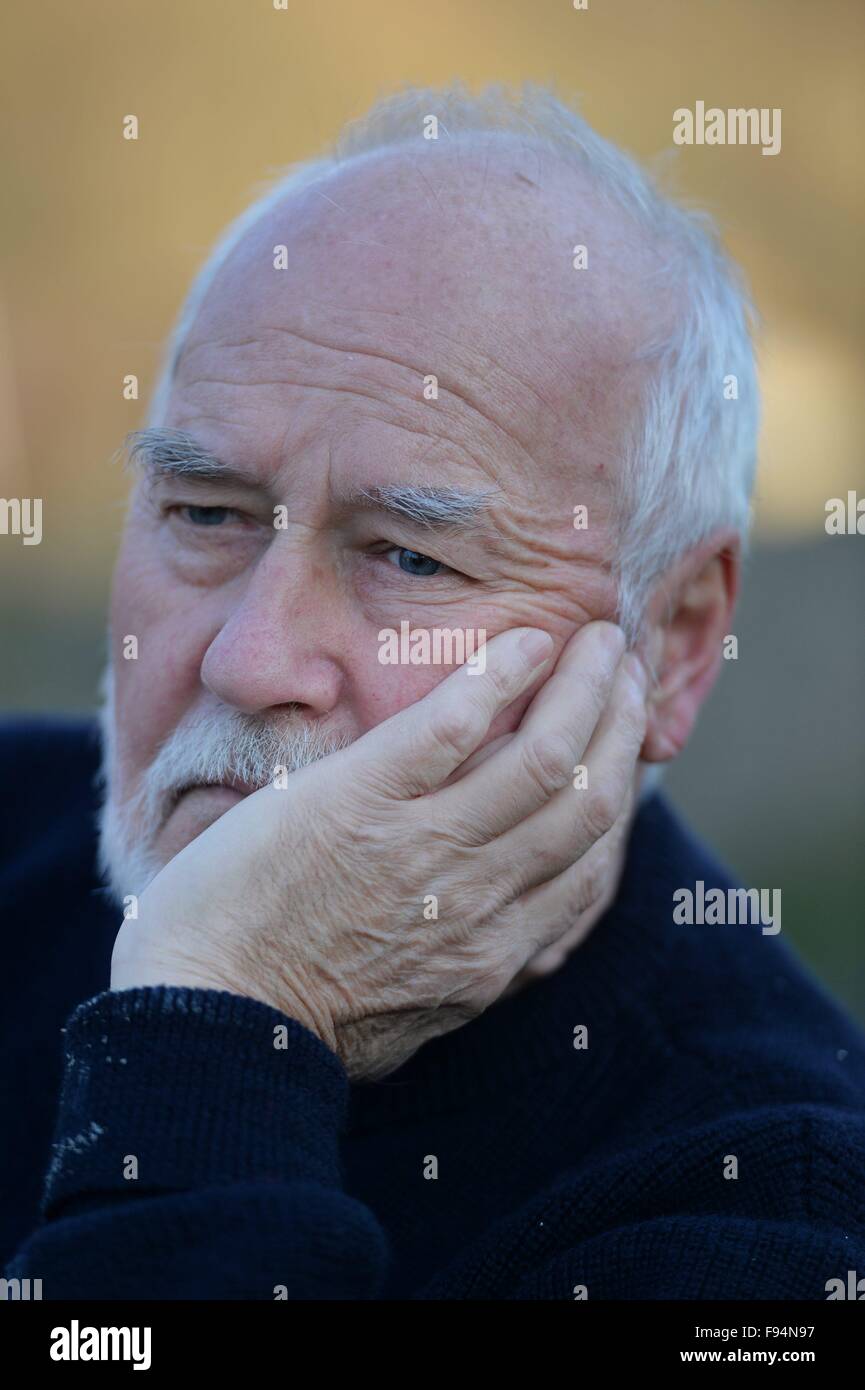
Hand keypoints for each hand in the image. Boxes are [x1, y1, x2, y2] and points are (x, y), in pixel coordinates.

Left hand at [111, 622, 646, 1079]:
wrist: (202, 1023)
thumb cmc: (289, 1025)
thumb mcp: (409, 1019)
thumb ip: (465, 973)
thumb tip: (509, 953)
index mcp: (493, 956)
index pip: (592, 863)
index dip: (619, 794)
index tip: (625, 749)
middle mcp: (480, 902)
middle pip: (589, 800)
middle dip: (623, 727)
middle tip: (632, 673)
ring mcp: (423, 847)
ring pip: (545, 756)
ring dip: (586, 689)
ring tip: (602, 640)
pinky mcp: (359, 802)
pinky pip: (453, 727)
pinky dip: (501, 676)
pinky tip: (526, 640)